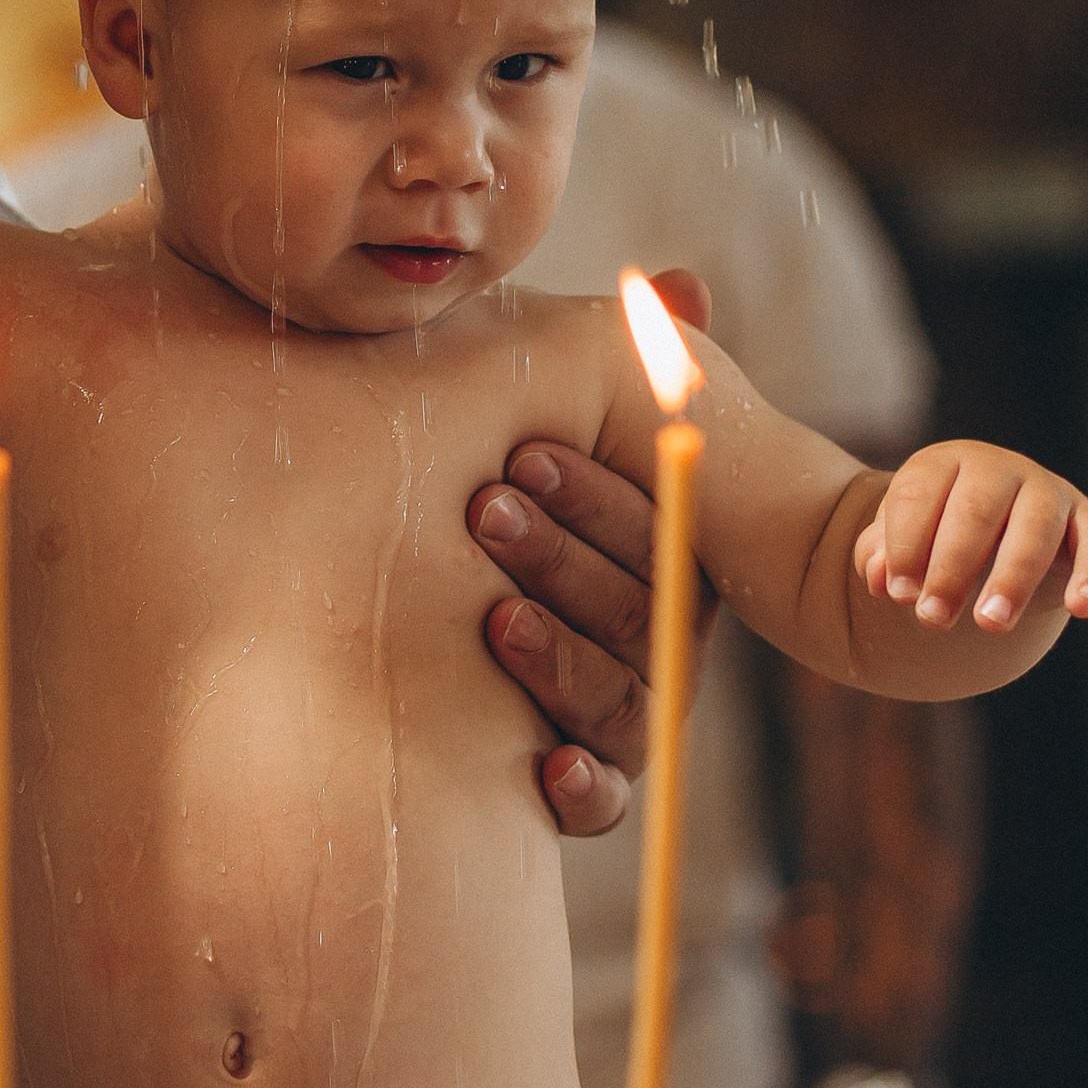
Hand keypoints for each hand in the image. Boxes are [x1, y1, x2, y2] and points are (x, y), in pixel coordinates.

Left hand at [470, 267, 716, 836]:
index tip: (520, 452)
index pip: (653, 532)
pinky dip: (582, 789)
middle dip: (562, 558)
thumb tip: (683, 285)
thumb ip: (617, 362)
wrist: (404, 586)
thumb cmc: (500, 484)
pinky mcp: (576, 781)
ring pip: (622, 704)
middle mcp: (649, 640)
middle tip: (482, 507)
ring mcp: (616, 714)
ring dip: (561, 661)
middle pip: (637, 615)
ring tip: (493, 618)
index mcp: (657, 558)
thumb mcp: (553, 416)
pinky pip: (603, 802)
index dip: (591, 495)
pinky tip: (546, 768)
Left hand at [857, 441, 1087, 633]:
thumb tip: (880, 577)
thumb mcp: (904, 543)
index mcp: (946, 462)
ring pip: (1035, 526)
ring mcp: (1050, 491)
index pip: (919, 495)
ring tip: (989, 624)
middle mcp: (1001, 468)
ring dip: (1012, 577)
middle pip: (975, 510)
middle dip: (951, 568)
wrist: (998, 535)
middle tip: (933, 620)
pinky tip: (1081, 609)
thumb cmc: (938, 537)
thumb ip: (881, 556)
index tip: (898, 595)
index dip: (905, 546)